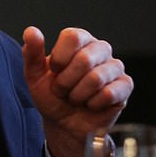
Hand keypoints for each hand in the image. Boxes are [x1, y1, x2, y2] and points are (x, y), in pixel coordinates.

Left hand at [22, 25, 132, 156]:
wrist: (65, 125)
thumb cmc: (52, 96)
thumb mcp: (35, 76)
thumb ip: (32, 52)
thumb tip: (31, 31)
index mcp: (79, 39)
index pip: (73, 37)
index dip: (60, 58)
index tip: (54, 71)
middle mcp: (99, 48)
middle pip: (85, 59)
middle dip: (66, 82)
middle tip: (62, 90)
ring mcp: (114, 66)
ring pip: (97, 78)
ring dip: (78, 95)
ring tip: (75, 98)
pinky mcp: (125, 86)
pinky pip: (110, 93)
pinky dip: (93, 104)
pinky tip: (90, 104)